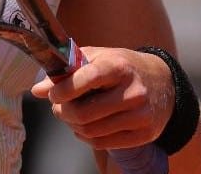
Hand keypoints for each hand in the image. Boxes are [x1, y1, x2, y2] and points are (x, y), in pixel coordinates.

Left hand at [30, 46, 173, 150]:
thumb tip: (36, 90)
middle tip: (59, 106)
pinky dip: (86, 136)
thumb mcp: (99, 57)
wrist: (164, 83)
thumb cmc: (124, 67)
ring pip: (90, 131)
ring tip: (72, 114)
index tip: (53, 93)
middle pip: (83, 113)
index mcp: (119, 66)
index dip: (62, 90)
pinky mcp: (144, 134)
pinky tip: (87, 125)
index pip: (86, 79)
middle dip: (62, 111)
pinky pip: (103, 143)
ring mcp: (140, 115)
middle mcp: (133, 91)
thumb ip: (68, 70)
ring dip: (72, 125)